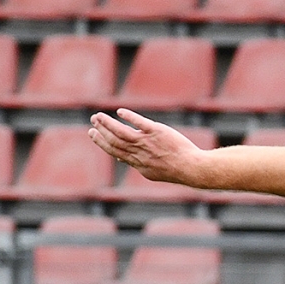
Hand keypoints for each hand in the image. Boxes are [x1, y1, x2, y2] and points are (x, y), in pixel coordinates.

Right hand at [87, 109, 209, 187]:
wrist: (192, 168)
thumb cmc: (175, 169)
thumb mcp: (152, 171)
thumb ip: (136, 162)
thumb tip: (120, 158)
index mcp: (138, 163)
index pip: (115, 151)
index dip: (102, 142)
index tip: (93, 133)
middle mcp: (140, 153)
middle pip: (115, 141)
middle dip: (101, 131)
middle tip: (92, 121)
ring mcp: (148, 142)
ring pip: (122, 132)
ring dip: (108, 123)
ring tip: (99, 116)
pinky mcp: (157, 132)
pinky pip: (140, 123)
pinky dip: (129, 117)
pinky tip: (120, 112)